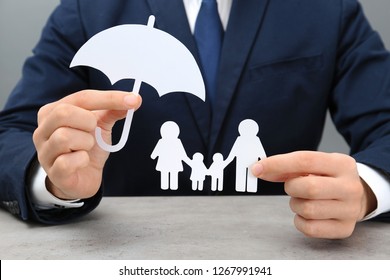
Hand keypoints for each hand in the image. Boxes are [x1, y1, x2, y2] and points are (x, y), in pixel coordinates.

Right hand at [33, 90, 141, 199]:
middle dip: (88, 121)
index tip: (133, 100)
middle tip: (94, 130)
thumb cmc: (87, 148)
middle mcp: (43, 129)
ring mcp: (45, 151)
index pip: (82, 97)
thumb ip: (112, 111)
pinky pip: (67, 162)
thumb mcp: (101, 126)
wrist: (83, 178)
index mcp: (53, 112)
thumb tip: (132, 100)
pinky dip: (83, 160)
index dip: (109, 98)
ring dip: (86, 142)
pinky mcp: (53, 173)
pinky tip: (83, 161)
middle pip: (64, 112)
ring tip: (87, 147)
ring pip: (64, 137)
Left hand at [252, 151, 376, 238]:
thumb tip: (259, 169)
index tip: (257, 168)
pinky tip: (306, 213)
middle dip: (291, 187)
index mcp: (342, 164)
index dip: (277, 164)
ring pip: (307, 209)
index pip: (305, 160)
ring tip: (303, 199)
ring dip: (295, 204)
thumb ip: (287, 167)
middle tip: (293, 186)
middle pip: (308, 188)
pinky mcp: (344, 229)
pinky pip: (309, 228)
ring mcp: (350, 210)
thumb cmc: (328, 178)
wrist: (359, 196)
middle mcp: (350, 187)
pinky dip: (300, 221)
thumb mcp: (314, 165)